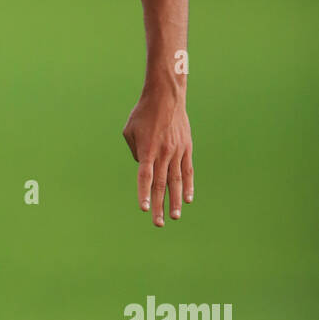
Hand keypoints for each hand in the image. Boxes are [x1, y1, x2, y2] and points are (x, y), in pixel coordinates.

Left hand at [123, 88, 193, 226]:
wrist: (166, 96)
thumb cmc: (143, 113)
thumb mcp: (129, 131)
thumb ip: (135, 152)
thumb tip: (145, 167)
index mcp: (147, 150)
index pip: (145, 177)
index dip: (144, 193)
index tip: (144, 209)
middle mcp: (163, 153)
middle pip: (160, 184)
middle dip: (159, 205)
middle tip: (159, 223)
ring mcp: (177, 152)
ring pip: (176, 181)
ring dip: (175, 200)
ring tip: (175, 216)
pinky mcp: (186, 148)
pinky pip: (187, 171)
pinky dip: (188, 186)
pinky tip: (188, 199)